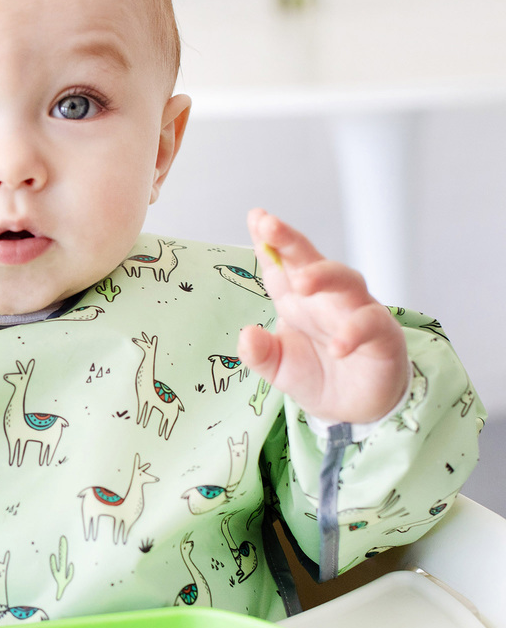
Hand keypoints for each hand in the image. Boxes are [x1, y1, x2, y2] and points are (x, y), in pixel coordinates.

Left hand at [236, 209, 408, 424]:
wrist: (353, 410)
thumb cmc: (316, 375)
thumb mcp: (277, 367)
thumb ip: (259, 353)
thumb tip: (246, 335)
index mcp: (297, 299)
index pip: (281, 264)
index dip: (269, 240)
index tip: (255, 216)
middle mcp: (326, 298)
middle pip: (310, 260)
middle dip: (289, 240)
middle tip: (269, 225)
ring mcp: (356, 312)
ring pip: (346, 280)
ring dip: (324, 276)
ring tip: (301, 283)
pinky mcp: (381, 335)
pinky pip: (370, 325)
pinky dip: (354, 333)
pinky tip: (338, 347)